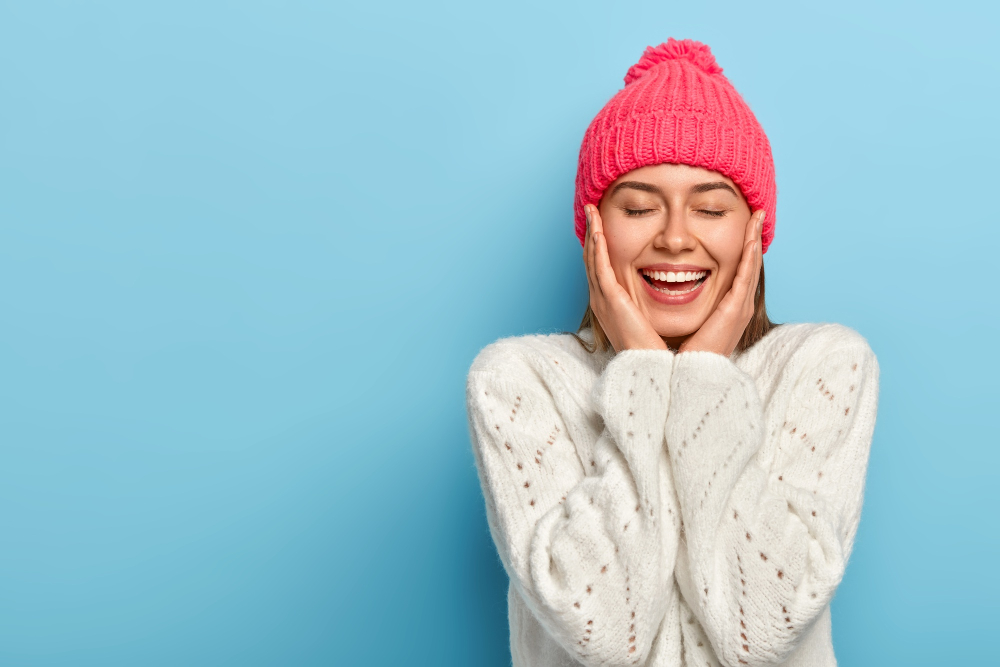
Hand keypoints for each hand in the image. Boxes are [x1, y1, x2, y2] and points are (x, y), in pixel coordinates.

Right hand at [583, 204, 666, 351]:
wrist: (651, 368)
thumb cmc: (655, 348)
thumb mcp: (649, 319)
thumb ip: (650, 303)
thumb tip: (668, 289)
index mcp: (611, 304)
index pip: (602, 268)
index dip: (600, 246)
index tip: (602, 225)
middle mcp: (602, 300)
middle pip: (592, 259)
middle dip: (591, 233)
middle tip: (592, 210)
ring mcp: (603, 299)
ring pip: (592, 259)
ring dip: (591, 232)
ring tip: (592, 211)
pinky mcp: (610, 300)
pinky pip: (600, 267)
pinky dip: (597, 247)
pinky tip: (598, 229)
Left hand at [679, 209, 764, 356]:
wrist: (688, 374)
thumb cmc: (682, 351)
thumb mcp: (684, 318)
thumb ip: (681, 302)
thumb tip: (668, 287)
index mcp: (728, 307)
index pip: (738, 269)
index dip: (742, 247)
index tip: (743, 224)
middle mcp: (738, 305)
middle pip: (749, 263)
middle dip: (753, 236)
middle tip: (758, 211)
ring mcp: (740, 307)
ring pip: (752, 264)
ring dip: (755, 237)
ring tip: (758, 215)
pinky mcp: (736, 309)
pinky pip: (746, 274)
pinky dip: (750, 253)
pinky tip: (752, 235)